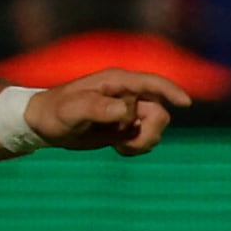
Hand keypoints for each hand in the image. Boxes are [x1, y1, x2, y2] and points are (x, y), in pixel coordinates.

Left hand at [31, 70, 192, 154]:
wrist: (44, 125)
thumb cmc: (55, 111)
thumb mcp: (72, 110)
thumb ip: (97, 108)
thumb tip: (125, 111)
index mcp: (117, 82)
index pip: (152, 83)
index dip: (171, 91)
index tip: (185, 103)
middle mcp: (127, 94)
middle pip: (159, 112)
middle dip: (149, 131)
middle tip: (124, 142)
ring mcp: (129, 111)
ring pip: (156, 127)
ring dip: (143, 141)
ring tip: (119, 146)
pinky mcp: (125, 127)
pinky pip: (146, 138)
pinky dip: (137, 147)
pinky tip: (117, 148)